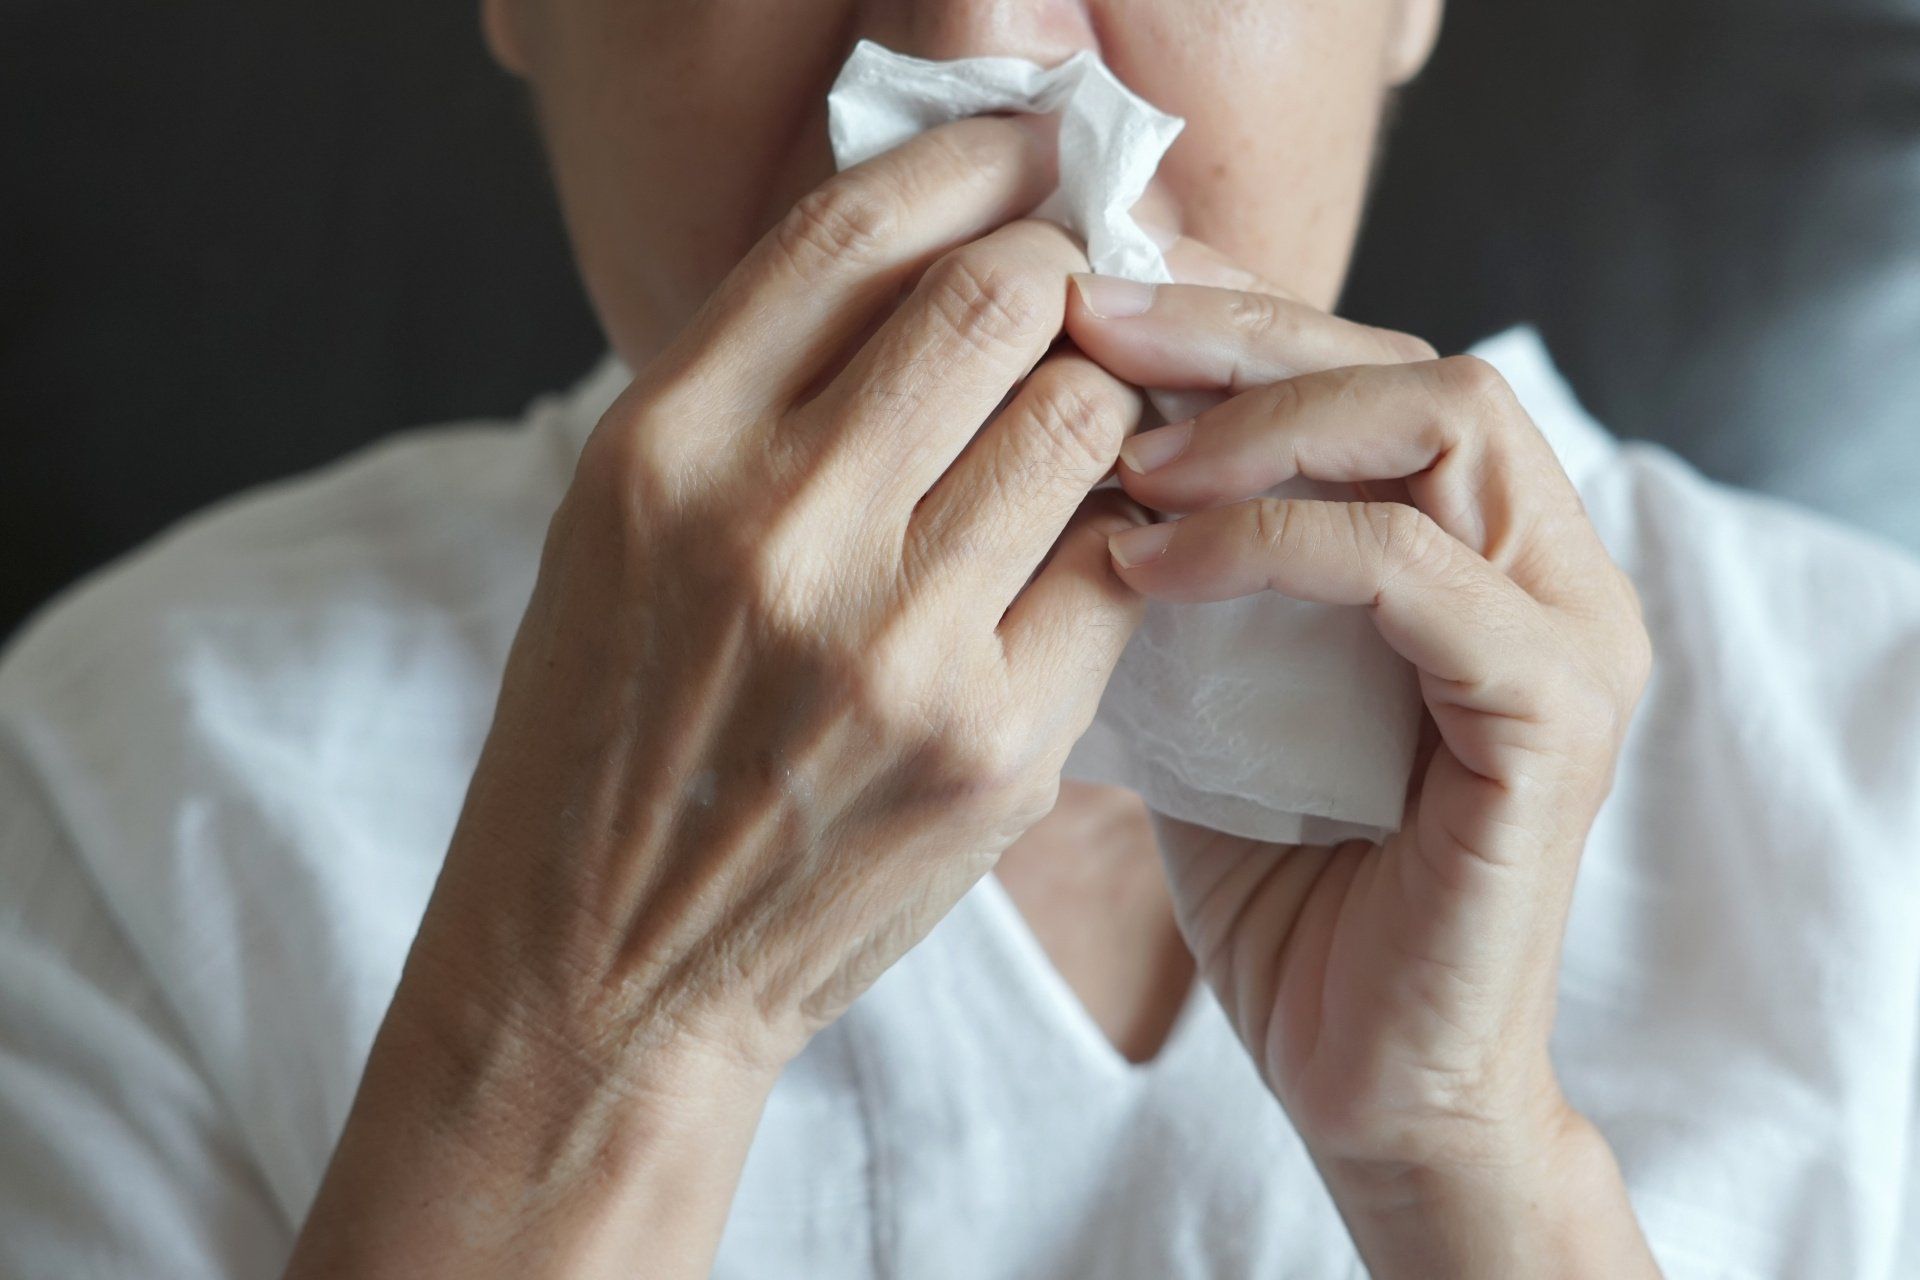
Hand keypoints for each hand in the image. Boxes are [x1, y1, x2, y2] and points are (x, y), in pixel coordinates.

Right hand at [289, 117, 1151, 1278]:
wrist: (606, 966)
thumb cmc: (611, 734)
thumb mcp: (627, 525)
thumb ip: (761, 386)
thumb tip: (936, 254)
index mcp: (664, 445)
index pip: (857, 226)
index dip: (968, 162)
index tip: (1024, 155)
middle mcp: (774, 526)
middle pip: (1002, 298)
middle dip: (1060, 275)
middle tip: (1071, 303)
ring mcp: (894, 643)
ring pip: (1084, 421)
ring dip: (1101, 407)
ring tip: (1070, 442)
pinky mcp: (992, 745)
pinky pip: (1116, 570)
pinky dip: (1114, 542)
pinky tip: (1076, 559)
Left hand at [1066, 241, 1658, 1276]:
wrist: (1365, 1074)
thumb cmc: (1283, 884)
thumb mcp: (1213, 680)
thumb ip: (1184, 559)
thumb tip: (1067, 420)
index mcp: (1478, 545)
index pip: (1368, 364)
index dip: (1229, 311)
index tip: (1087, 296)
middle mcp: (1547, 565)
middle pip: (1409, 361)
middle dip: (1235, 329)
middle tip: (1088, 322)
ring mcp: (1570, 633)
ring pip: (1439, 423)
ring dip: (1261, 422)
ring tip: (1124, 459)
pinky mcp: (1555, 716)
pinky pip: (1417, 569)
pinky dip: (1276, 541)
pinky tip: (1151, 566)